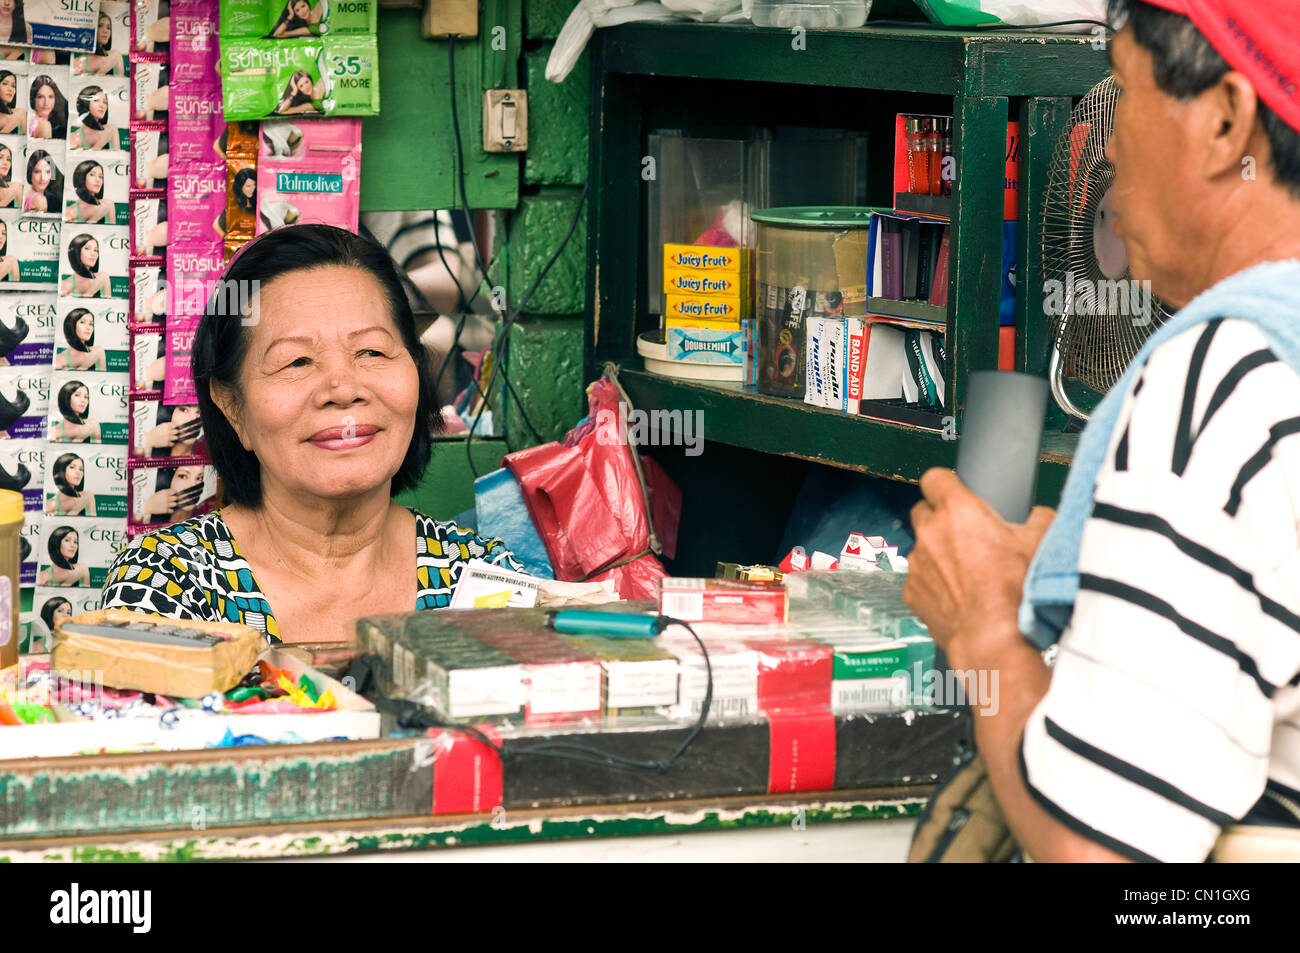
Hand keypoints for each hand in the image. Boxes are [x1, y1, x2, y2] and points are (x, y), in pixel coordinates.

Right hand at [144, 487, 178, 518]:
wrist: (147, 506)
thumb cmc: (152, 499)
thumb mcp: (159, 492)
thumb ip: (166, 491)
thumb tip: (173, 491)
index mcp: (165, 493)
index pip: (174, 492)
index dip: (174, 493)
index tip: (173, 495)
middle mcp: (167, 498)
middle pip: (176, 498)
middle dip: (174, 499)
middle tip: (172, 500)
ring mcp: (167, 504)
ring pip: (175, 504)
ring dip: (173, 504)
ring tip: (170, 504)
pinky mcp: (166, 510)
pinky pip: (172, 510)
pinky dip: (170, 510)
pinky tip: (168, 509)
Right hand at [146, 421, 178, 448]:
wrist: (149, 439)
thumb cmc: (154, 431)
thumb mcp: (161, 425)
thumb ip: (168, 424)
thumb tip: (175, 424)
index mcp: (166, 426)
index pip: (176, 425)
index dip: (175, 427)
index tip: (173, 428)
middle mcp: (168, 432)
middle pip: (177, 431)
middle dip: (175, 432)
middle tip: (172, 433)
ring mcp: (168, 438)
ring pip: (176, 437)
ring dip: (174, 437)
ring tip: (170, 437)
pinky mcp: (167, 443)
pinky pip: (173, 443)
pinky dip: (171, 443)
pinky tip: (168, 442)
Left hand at [903, 468, 1054, 668]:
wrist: (993, 637)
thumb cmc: (1015, 590)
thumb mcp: (1040, 543)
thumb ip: (1039, 519)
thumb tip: (1040, 516)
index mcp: (958, 510)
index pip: (934, 478)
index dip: (944, 484)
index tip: (953, 492)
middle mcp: (930, 532)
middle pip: (923, 511)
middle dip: (940, 518)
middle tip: (965, 534)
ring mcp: (917, 562)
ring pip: (922, 547)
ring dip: (938, 554)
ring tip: (967, 572)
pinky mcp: (912, 591)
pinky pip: (919, 579)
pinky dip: (933, 583)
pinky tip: (957, 595)